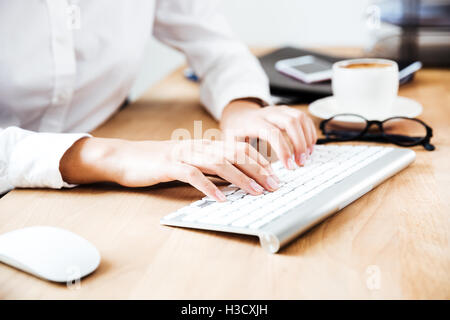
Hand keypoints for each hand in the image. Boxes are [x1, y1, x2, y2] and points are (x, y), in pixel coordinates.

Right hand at [60, 137, 279, 200]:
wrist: (127, 157)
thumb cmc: (160, 163)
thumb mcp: (191, 163)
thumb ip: (211, 169)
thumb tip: (236, 180)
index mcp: (206, 145)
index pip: (240, 147)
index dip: (260, 161)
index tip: (275, 176)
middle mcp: (199, 146)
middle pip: (235, 152)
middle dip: (258, 169)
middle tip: (273, 186)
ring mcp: (184, 154)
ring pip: (219, 162)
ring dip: (240, 178)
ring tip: (255, 192)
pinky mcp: (169, 166)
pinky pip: (192, 175)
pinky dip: (208, 187)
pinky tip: (220, 198)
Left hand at [220, 100, 317, 168]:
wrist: (238, 116)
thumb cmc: (235, 134)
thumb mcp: (231, 145)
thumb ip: (243, 158)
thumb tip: (257, 177)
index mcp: (254, 122)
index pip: (273, 133)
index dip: (284, 150)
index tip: (290, 167)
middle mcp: (268, 113)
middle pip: (291, 122)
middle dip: (300, 144)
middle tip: (301, 163)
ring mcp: (279, 110)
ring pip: (300, 118)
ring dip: (307, 138)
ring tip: (307, 156)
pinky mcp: (287, 111)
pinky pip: (304, 118)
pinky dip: (310, 132)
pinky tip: (309, 146)